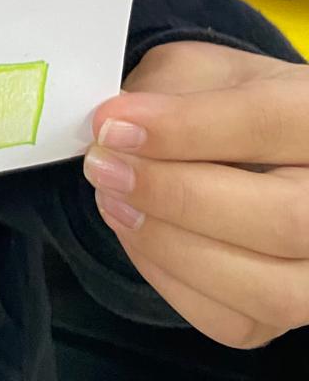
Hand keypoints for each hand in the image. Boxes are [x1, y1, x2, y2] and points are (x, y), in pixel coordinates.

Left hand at [85, 40, 308, 348]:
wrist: (259, 147)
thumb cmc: (226, 101)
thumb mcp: (202, 70)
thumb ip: (167, 90)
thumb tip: (117, 126)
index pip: (268, 123)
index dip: (184, 129)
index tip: (112, 126)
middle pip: (284, 218)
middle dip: (176, 196)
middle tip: (103, 167)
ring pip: (270, 287)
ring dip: (172, 247)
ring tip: (112, 201)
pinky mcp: (293, 311)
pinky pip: (235, 322)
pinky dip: (172, 281)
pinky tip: (136, 236)